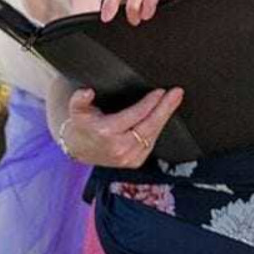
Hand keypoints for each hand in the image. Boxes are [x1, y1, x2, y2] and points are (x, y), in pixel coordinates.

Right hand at [56, 85, 184, 167]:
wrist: (78, 148)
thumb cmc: (81, 126)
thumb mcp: (76, 110)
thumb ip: (79, 100)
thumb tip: (87, 92)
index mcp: (106, 133)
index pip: (135, 116)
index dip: (150, 103)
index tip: (160, 91)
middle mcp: (119, 148)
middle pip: (149, 126)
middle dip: (165, 108)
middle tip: (177, 93)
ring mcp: (128, 157)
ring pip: (153, 135)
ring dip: (164, 117)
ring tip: (174, 101)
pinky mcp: (134, 162)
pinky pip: (151, 142)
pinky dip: (158, 128)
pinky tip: (164, 116)